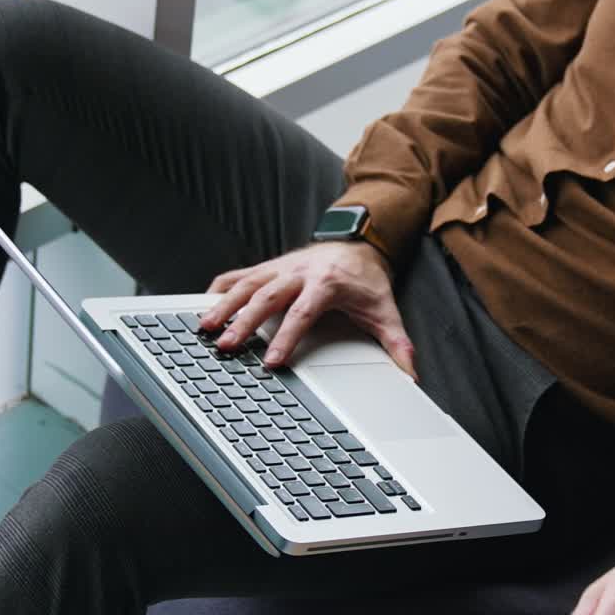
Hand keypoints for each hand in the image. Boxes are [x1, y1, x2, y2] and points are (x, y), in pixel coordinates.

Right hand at [198, 241, 416, 376]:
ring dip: (225, 305)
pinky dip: (221, 287)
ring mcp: (281, 267)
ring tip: (205, 327)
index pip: (303, 313)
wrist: (358, 242)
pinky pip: (241, 274)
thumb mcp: (386, 309)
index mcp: (327, 283)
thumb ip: (397, 342)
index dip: (287, 337)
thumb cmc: (367, 280)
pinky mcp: (269, 266)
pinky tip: (203, 303)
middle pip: (268, 298)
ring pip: (248, 284)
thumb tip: (411, 372)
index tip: (272, 361)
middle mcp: (300, 272)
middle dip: (245, 323)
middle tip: (227, 347)